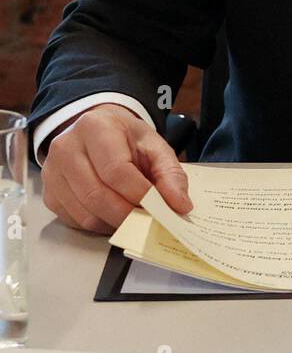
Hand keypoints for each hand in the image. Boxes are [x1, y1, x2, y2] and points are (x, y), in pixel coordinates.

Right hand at [41, 104, 192, 234]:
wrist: (96, 130)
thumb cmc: (126, 138)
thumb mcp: (154, 146)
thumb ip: (170, 173)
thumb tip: (180, 205)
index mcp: (95, 127)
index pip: (116, 170)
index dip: (139, 194)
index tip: (160, 209)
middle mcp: (66, 147)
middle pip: (97, 195)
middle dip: (128, 214)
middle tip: (149, 220)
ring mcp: (53, 172)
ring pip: (85, 214)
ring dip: (114, 223)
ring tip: (134, 217)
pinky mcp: (50, 194)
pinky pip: (75, 221)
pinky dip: (99, 225)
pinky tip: (113, 215)